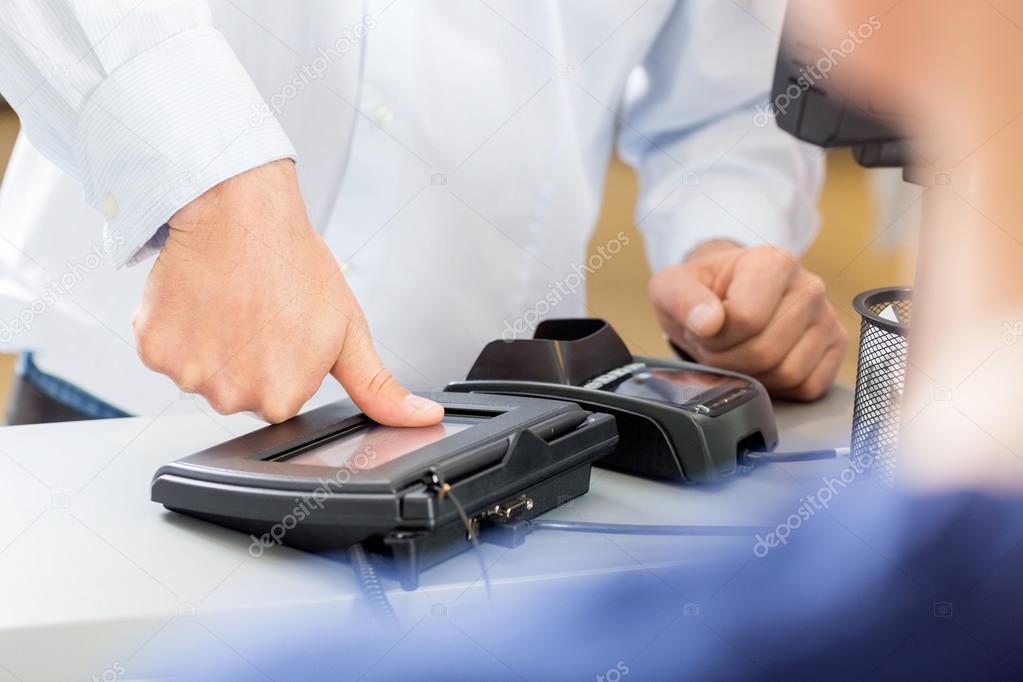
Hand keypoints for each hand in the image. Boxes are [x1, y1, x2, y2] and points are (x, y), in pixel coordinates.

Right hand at [133, 160, 443, 424]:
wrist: (239, 210)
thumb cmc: (293, 264)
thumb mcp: (349, 329)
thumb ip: (379, 386)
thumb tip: (424, 418)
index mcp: (281, 398)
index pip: (278, 399)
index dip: (283, 363)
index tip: (284, 330)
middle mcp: (231, 396)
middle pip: (237, 391)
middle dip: (246, 359)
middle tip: (258, 313)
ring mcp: (187, 374)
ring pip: (200, 372)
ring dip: (210, 344)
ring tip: (230, 301)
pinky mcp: (152, 348)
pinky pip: (165, 351)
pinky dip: (176, 328)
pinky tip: (200, 298)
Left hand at [648, 240, 847, 400]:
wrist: (724, 296)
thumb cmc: (702, 291)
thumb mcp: (673, 286)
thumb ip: (682, 298)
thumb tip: (708, 323)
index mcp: (774, 262)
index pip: (746, 319)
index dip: (715, 337)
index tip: (705, 327)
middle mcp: (809, 287)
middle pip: (765, 351)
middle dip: (729, 359)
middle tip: (717, 344)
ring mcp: (827, 318)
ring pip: (788, 373)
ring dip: (752, 375)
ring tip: (737, 351)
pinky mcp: (836, 346)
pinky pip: (809, 386)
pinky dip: (779, 387)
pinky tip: (762, 365)